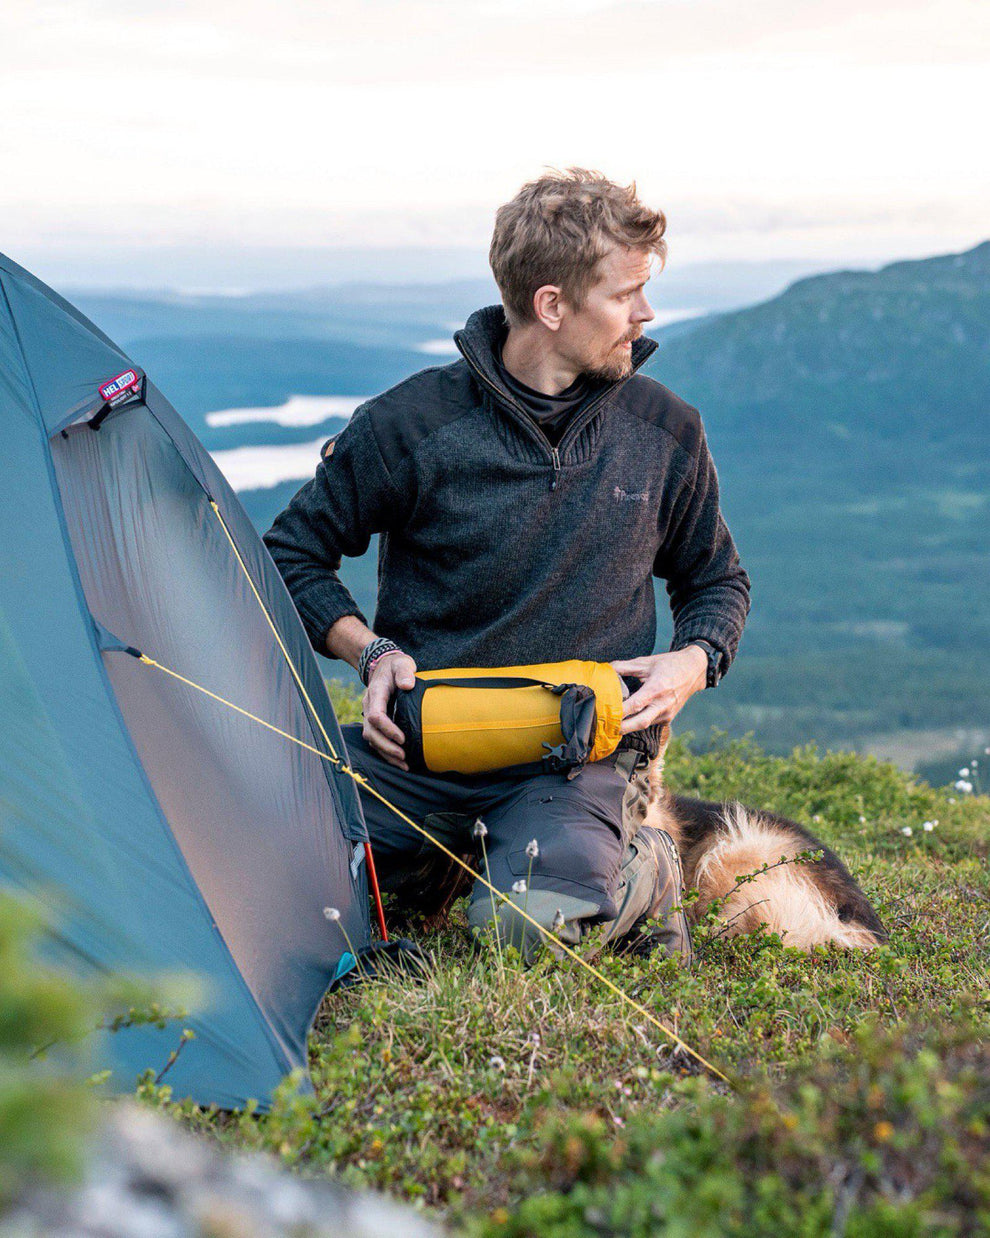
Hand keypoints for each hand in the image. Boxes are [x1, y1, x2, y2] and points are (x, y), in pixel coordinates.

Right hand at [362, 650, 417, 769]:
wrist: (384, 666)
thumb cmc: (396, 666)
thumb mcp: (402, 663)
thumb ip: (404, 672)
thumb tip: (408, 685)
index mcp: (376, 693)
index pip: (376, 715)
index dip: (387, 729)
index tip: (402, 738)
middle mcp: (369, 705)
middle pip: (370, 731)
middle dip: (385, 746)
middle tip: (403, 756)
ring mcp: (370, 714)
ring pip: (371, 738)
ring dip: (385, 753)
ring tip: (403, 764)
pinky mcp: (374, 721)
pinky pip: (376, 739)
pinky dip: (385, 751)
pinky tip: (398, 760)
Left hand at [609, 647, 707, 734]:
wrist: (694, 670)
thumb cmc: (669, 664)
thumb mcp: (645, 662)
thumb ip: (623, 666)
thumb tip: (605, 669)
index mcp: (656, 688)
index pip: (634, 705)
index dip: (619, 711)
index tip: (604, 713)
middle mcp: (663, 704)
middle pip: (640, 723)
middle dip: (622, 728)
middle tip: (605, 728)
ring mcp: (667, 713)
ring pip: (644, 724)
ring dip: (628, 726)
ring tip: (611, 723)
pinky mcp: (668, 718)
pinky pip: (650, 722)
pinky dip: (638, 721)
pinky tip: (627, 719)